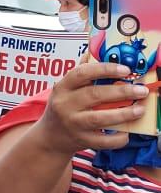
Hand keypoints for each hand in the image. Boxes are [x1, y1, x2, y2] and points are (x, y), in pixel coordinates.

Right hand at [34, 63, 148, 154]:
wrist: (50, 136)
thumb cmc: (63, 107)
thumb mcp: (65, 88)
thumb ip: (80, 72)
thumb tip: (94, 52)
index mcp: (62, 88)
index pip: (82, 73)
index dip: (104, 69)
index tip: (125, 69)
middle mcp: (65, 105)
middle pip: (95, 95)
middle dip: (122, 92)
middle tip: (142, 90)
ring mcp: (73, 124)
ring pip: (100, 118)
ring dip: (124, 114)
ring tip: (140, 109)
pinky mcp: (81, 140)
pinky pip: (104, 140)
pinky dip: (118, 138)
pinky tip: (127, 132)